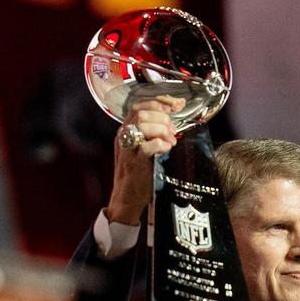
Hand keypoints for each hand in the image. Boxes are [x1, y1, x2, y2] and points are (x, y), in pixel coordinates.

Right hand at [105, 96, 185, 224]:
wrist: (126, 198)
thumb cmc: (138, 172)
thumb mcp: (143, 147)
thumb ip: (153, 131)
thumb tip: (173, 116)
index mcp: (126, 130)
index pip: (140, 105)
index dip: (159, 102)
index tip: (176, 105)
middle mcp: (123, 136)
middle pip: (142, 113)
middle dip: (163, 118)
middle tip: (172, 131)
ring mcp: (127, 149)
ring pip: (142, 125)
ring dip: (162, 130)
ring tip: (170, 141)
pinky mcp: (134, 163)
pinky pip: (146, 146)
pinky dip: (160, 144)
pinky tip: (166, 148)